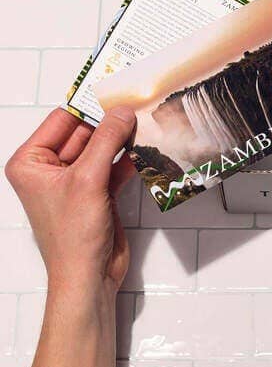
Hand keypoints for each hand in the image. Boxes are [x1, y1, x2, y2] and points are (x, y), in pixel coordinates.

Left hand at [5, 106, 136, 294]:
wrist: (90, 276)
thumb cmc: (72, 238)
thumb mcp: (87, 179)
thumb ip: (106, 141)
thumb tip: (121, 112)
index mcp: (31, 163)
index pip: (61, 121)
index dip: (87, 106)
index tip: (113, 91)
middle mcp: (51, 170)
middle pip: (85, 133)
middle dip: (110, 124)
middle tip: (135, 107)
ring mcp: (76, 181)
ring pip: (102, 149)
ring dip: (122, 141)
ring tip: (144, 125)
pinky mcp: (98, 192)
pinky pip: (114, 166)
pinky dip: (129, 159)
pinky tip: (145, 149)